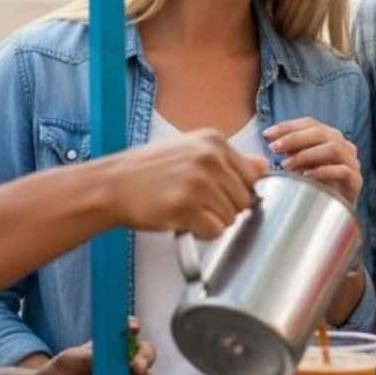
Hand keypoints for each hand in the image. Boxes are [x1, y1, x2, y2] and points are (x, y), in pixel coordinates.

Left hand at [13, 338, 157, 374]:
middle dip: (144, 359)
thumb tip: (107, 353)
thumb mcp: (69, 360)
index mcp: (111, 350)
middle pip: (146, 358)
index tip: (132, 328)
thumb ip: (88, 355)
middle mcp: (123, 368)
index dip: (134, 329)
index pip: (130, 335)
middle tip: (136, 366)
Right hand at [104, 129, 266, 239]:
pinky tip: (183, 221)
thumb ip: (229, 159)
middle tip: (197, 205)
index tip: (218, 194)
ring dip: (212, 222)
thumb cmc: (148, 170)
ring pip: (231, 218)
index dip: (237, 191)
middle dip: (225, 209)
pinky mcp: (187, 206)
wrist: (112, 184)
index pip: (252, 176)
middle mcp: (210, 158)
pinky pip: (215, 232)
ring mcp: (199, 182)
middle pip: (245, 199)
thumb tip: (263, 167)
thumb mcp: (190, 151)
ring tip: (187, 211)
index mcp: (214, 141)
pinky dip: (202, 234)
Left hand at [262, 118, 361, 204]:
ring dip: (306, 155)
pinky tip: (305, 176)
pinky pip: (341, 171)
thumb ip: (291, 151)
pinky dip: (321, 171)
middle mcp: (344, 145)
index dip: (287, 126)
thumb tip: (272, 140)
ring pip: (332, 149)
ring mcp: (352, 162)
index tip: (267, 134)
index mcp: (331, 137)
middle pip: (321, 133)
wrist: (334, 211)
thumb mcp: (300, 164)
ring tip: (285, 165)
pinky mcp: (356, 180)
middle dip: (293, 138)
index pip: (310, 123)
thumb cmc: (315, 184)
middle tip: (273, 148)